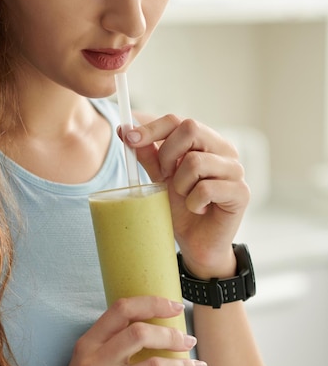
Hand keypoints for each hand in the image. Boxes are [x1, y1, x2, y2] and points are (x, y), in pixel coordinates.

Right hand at [38, 296, 205, 365]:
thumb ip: (111, 346)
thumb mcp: (86, 364)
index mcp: (88, 344)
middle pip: (140, 333)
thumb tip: (154, 329)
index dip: (153, 303)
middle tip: (189, 341)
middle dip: (172, 334)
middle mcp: (93, 363)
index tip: (176, 306)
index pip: (122, 309)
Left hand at [124, 116, 249, 278]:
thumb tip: (125, 129)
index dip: (151, 128)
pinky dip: (194, 203)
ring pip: (195, 162)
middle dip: (167, 156)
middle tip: (165, 178)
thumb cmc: (182, 210)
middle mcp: (224, 150)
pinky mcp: (241, 192)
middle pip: (190, 128)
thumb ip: (149, 156)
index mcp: (206, 142)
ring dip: (181, 185)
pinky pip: (206, 189)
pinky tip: (199, 210)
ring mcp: (235, 170)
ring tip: (186, 199)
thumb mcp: (160, 180)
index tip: (128, 138)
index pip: (178, 121)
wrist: (197, 244)